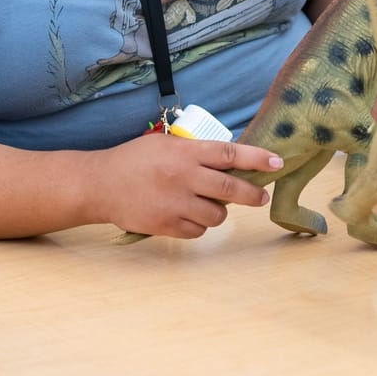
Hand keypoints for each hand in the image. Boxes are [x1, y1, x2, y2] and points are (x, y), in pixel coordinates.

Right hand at [90, 130, 284, 238]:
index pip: (231, 153)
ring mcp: (175, 202)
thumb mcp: (166, 145)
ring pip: (217, 214)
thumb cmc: (135, 160)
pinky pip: (197, 231)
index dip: (258, 159)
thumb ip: (196, 152)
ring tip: (206, 205)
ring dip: (218, 212)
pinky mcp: (166, 225)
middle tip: (260, 197)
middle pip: (231, 188)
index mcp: (185, 152)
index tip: (277, 163)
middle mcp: (183, 176)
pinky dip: (198, 226)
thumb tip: (232, 161)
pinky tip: (188, 216)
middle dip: (252, 195)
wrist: (100, 184)